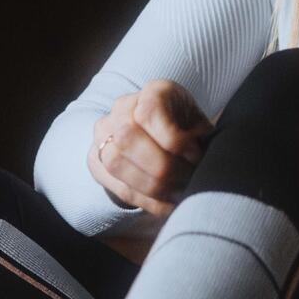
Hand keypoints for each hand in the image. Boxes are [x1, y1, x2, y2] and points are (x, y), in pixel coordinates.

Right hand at [88, 77, 211, 222]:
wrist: (161, 133)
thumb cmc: (187, 128)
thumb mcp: (199, 123)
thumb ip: (200, 136)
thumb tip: (202, 162)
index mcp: (152, 91)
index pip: (149, 113)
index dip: (173, 140)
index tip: (195, 156)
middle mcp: (121, 108)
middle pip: (127, 138)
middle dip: (162, 167)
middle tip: (187, 181)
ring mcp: (103, 134)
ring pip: (116, 162)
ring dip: (151, 186)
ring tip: (178, 195)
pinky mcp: (95, 160)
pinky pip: (115, 184)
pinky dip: (145, 200)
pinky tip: (166, 206)